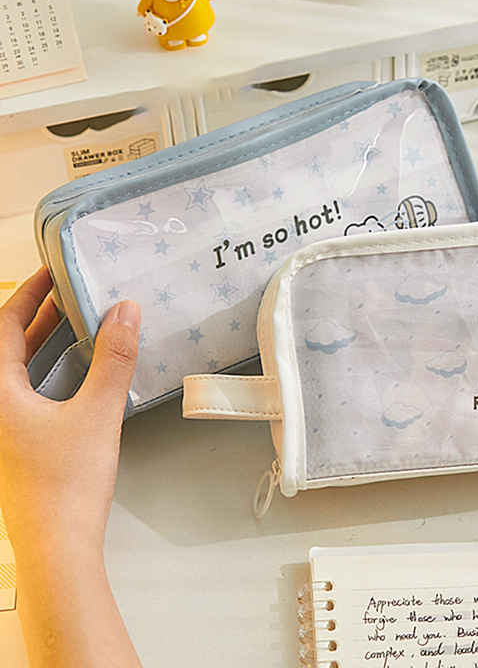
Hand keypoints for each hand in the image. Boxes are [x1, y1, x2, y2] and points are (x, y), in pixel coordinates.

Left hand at [0, 267, 142, 666]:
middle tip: (72, 292)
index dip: (27, 295)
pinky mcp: (21, 445)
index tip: (51, 272)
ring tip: (81, 322)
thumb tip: (124, 311)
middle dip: (41, 316)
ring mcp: (4, 429)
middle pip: (8, 348)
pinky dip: (53, 372)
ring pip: (19, 372)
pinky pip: (31, 393)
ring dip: (48, 344)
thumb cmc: (66, 485)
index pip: (3, 328)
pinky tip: (83, 372)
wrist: (57, 547)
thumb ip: (113, 358)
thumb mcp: (97, 412)